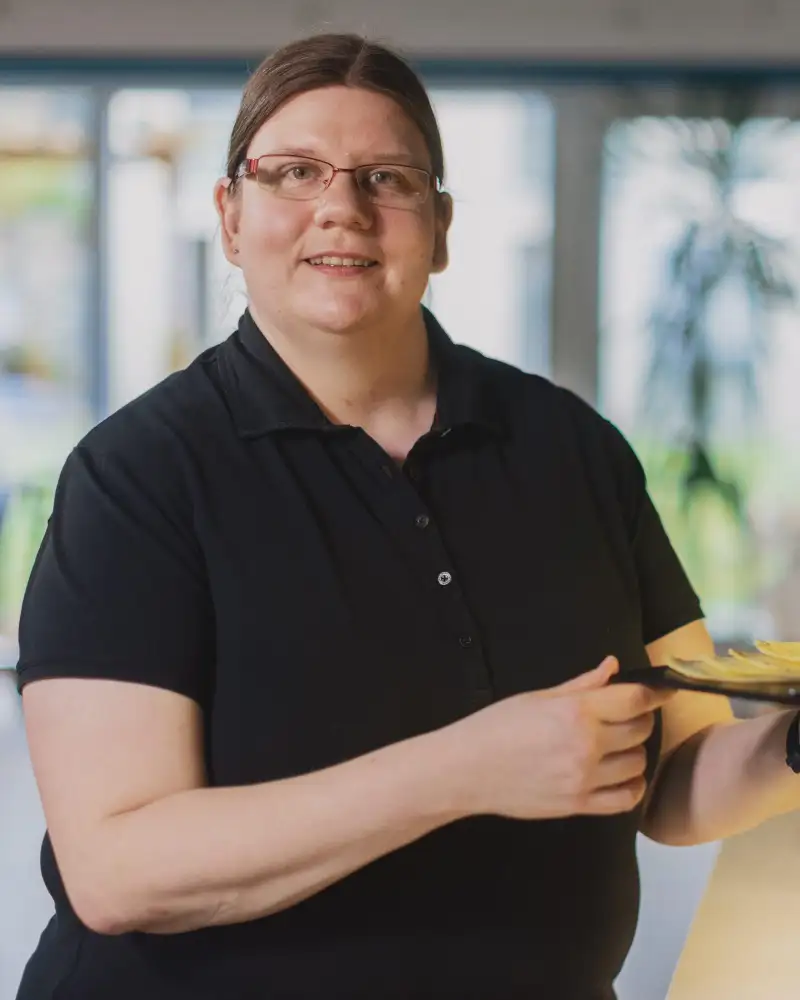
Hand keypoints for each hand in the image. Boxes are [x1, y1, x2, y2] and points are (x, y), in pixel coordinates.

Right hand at [441, 656, 674, 820]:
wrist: (466, 770)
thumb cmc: (496, 726)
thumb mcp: (537, 697)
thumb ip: (580, 685)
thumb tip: (612, 667)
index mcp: (575, 712)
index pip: (634, 699)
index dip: (655, 691)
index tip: (662, 688)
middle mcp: (586, 746)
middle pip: (640, 730)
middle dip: (640, 718)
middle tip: (626, 714)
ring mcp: (585, 779)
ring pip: (638, 763)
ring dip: (633, 751)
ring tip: (616, 745)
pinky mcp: (580, 807)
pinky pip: (626, 798)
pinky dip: (632, 784)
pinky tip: (620, 774)